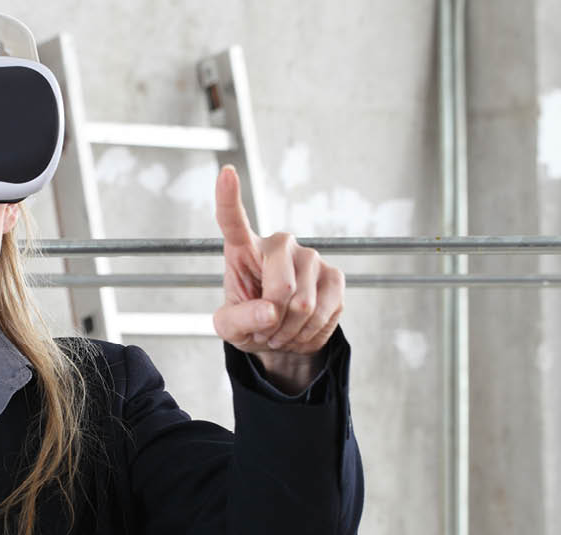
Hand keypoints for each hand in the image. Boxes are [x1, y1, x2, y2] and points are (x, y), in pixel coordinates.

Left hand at [211, 165, 344, 387]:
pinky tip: (301, 329)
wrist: (279, 335)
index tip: (226, 173)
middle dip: (273, 321)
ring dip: (290, 331)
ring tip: (280, 330)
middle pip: (281, 289)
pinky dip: (310, 332)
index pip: (233, 220)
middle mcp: (279, 244)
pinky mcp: (334, 275)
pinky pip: (326, 311)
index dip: (228, 197)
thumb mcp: (230, 327)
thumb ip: (240, 320)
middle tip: (265, 329)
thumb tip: (270, 311)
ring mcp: (310, 257)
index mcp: (243, 248)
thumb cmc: (249, 321)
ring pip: (304, 305)